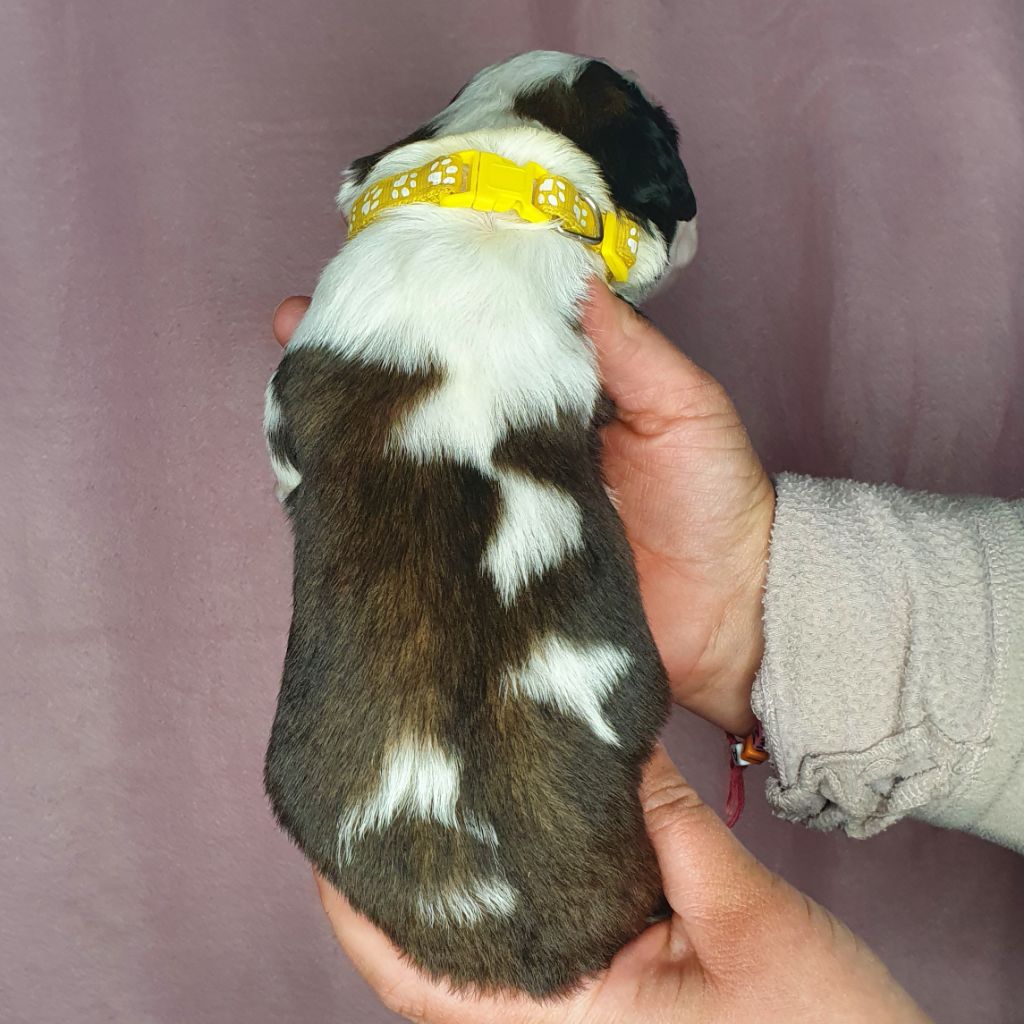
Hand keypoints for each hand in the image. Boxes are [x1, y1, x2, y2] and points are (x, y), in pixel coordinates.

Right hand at [272, 286, 773, 733]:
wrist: (734, 618)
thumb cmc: (717, 502)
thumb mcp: (683, 407)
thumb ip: (626, 349)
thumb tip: (569, 273)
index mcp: (555, 404)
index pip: (481, 345)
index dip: (430, 310)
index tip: (373, 273)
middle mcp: (511, 452)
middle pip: (429, 400)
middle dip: (364, 361)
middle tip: (296, 322)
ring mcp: (491, 514)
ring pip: (410, 463)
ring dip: (352, 428)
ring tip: (294, 389)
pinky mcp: (482, 576)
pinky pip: (419, 540)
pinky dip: (372, 513)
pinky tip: (324, 481)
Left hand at [313, 748, 928, 1023]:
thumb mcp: (748, 921)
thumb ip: (671, 827)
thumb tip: (611, 736)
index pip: (420, 979)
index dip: (357, 913)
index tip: (329, 837)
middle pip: (442, 962)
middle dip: (402, 881)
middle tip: (386, 788)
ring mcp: (590, 1022)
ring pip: (493, 952)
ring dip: (462, 880)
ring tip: (442, 796)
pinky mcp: (625, 1006)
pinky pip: (547, 945)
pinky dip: (523, 889)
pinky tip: (528, 834)